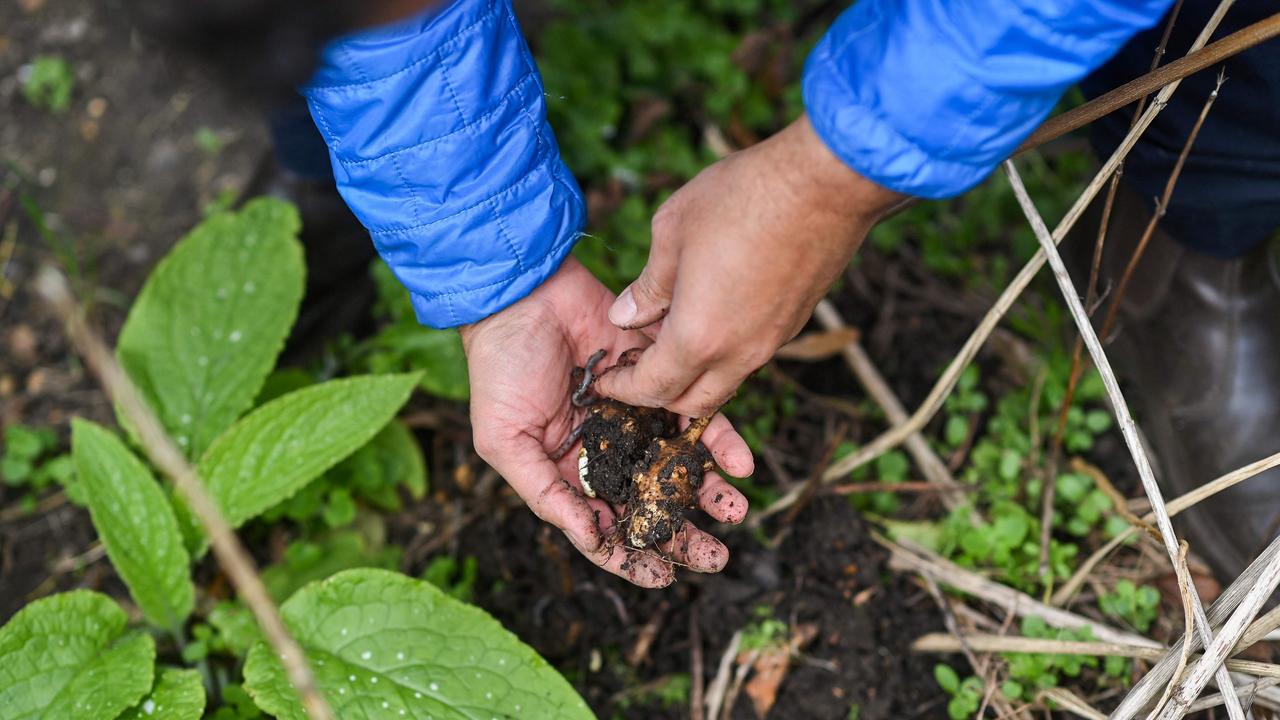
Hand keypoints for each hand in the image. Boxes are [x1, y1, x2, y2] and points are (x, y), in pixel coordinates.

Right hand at [459, 257, 755, 587]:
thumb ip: (546, 493)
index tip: (665, 577)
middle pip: (651, 504)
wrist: (524, 295)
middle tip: (716, 556)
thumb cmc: (500, 369)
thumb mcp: (505, 441)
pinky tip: (740, 463)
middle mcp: (607, 451)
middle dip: (684, 534)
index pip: (606, 528)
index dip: (634, 557)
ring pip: (680, 465)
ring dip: (710, 492)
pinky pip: (696, 417)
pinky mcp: (661, 382)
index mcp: (568, 473)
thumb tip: (592, 539)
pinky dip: (720, 441)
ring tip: (735, 510)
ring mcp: (636, 417)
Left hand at [594, 115, 903, 416]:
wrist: (825, 183)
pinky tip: (712, 314)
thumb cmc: (743, 197)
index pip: (652, 389)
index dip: (623, 389)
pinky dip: (724, 353)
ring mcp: (772, 342)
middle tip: (638, 365)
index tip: (606, 381)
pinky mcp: (794, 325)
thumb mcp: (672, 232)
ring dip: (695, 372)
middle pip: (692, 402)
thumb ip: (646, 287)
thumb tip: (624, 317)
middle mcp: (739, 353)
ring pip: (725, 380)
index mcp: (699, 337)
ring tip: (671, 335)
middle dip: (660, 394)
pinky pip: (749, 356)